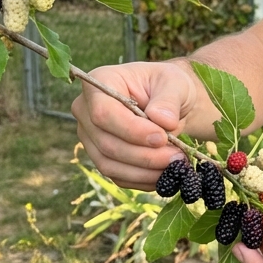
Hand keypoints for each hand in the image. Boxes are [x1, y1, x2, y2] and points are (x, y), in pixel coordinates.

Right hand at [71, 61, 198, 189]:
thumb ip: (169, 100)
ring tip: (175, 166)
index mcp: (100, 82)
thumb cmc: (167, 86)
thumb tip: (164, 121)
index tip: (162, 138)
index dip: (131, 130)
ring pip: (109, 164)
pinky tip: (166, 174)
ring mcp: (91, 137)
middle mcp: (86, 111)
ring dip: (144, 172)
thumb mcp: (174, 83)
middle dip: (144, 156)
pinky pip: (117, 176)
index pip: (103, 113)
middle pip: (106, 143)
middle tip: (176, 157)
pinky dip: (142, 180)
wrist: (168, 103)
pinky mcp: (102, 157)